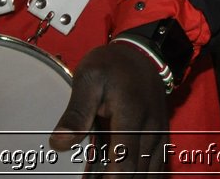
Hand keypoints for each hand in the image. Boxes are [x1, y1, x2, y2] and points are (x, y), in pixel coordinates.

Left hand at [49, 42, 169, 176]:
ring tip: (102, 175)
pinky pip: (156, 168)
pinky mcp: (161, 138)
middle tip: (91, 178)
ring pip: (148, 174)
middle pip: (136, 173)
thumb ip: (76, 112)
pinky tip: (118, 175)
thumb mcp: (87, 80)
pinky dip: (139, 176)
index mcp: (132, 115)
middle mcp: (151, 128)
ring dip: (128, 178)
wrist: (141, 53)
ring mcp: (159, 134)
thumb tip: (58, 143)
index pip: (125, 161)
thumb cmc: (110, 66)